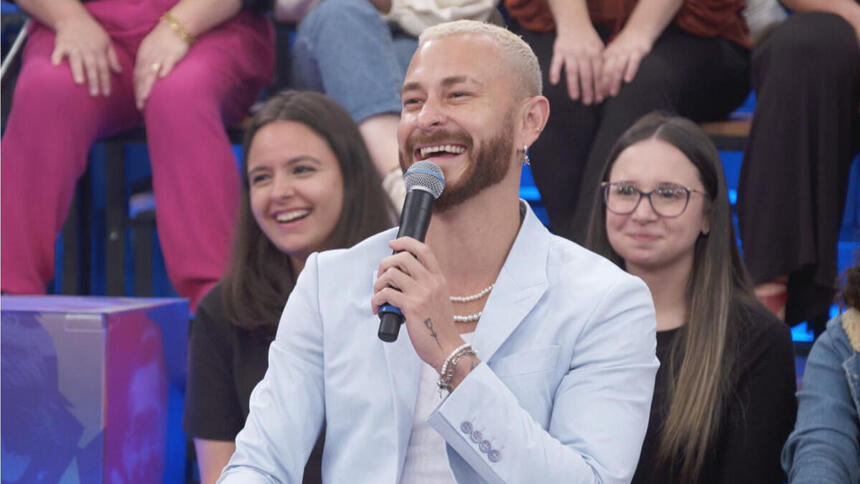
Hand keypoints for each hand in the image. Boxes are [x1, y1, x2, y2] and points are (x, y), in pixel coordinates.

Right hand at [51, 12, 121, 96]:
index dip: (106, 81)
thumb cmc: (93, 33)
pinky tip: (55, 64)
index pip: (104, 68)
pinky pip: (58, 50)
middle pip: (92, 66)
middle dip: (94, 80)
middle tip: (94, 94)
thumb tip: (120, 73)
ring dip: (78, 70)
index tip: (106, 94)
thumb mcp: (107, 43)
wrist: (75, 19)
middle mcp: (88, 49)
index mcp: (100, 51)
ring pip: (77, 59)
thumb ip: (113, 59)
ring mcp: (74, 46)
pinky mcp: (62, 43)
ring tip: (80, 82)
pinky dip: (56, 56)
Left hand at [133, 20, 189, 109]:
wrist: (175, 26)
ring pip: (152, 73)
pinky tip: (163, 79)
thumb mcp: (149, 48)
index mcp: (143, 56)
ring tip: (145, 97)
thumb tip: (143, 76)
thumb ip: (146, 62)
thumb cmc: (163, 38)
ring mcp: (160, 57)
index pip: (137, 75)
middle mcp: (149, 58)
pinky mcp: (172, 55)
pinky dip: (164, 70)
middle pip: (142, 77)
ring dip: (148, 85)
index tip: (137, 101)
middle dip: (140, 92)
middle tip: (139, 105)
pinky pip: (167, 64)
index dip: (136, 89)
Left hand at [371, 237, 462, 371]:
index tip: (392, 244)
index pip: (423, 250)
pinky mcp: (411, 307)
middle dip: (385, 264)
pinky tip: (378, 309)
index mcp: (438, 279)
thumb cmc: (439, 327)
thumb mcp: (439, 299)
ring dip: (378, 284)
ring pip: (391, 274)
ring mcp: (422, 294)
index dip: (405, 242)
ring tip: (379, 296)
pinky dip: (376, 300)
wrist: (446, 347)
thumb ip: (426, 285)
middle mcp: (431, 283)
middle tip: (381, 278)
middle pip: (403, 257)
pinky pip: (386, 294)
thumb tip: (401, 276)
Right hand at [549, 26, 604, 104]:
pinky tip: (554, 82)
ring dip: (574, 85)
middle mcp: (583, 54)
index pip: (598, 73)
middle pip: (586, 75)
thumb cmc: (588, 39)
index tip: (599, 99)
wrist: (574, 24)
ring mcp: (571, 53)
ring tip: (575, 97)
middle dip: (588, 90)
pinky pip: (556, 62)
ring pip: (572, 71)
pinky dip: (555, 71)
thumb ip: (602, 63)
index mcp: (595, 54)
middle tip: (588, 102)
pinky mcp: (559, 51)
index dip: (599, 86)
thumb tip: (606, 82)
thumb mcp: (599, 48)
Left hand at [598, 29, 652, 97]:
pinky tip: (628, 80)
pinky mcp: (638, 51)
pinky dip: (630, 71)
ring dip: (615, 81)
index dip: (596, 84)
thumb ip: (606, 68)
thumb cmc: (624, 46)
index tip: (594, 96)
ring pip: (618, 68)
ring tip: (612, 93)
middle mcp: (615, 54)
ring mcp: (626, 53)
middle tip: (601, 98)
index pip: (599, 72)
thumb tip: (599, 87)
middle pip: (607, 71)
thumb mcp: (612, 54)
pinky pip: (633, 62)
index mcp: (607, 55)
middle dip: (603, 86)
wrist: (639, 30)